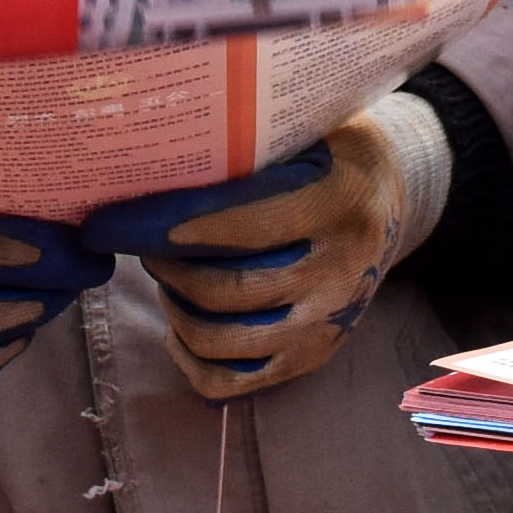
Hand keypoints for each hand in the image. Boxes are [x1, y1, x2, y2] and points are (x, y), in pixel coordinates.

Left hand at [125, 100, 443, 401]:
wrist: (390, 200)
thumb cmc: (330, 153)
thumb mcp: (307, 130)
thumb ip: (253, 147)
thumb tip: (157, 161)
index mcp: (340, 204)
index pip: (245, 227)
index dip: (176, 228)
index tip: (122, 224)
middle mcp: (340, 272)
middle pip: (225, 290)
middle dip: (167, 269)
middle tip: (143, 244)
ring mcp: (328, 324)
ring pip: (221, 340)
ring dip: (174, 309)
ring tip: (165, 278)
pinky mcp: (313, 358)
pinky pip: (232, 382)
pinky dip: (190, 359)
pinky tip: (178, 327)